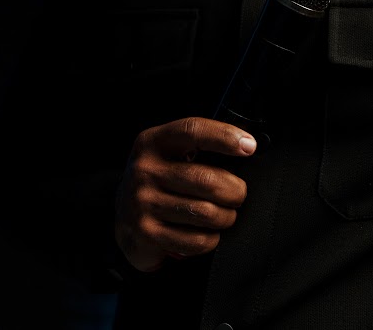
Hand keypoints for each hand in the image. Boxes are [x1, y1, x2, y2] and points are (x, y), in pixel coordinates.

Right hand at [115, 116, 256, 271]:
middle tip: (239, 194)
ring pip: (204, 212)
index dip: (225, 137)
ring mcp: (143, 203)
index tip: (249, 146)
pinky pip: (194, 240)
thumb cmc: (159, 177)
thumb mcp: (168, 151)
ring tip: (227, 214)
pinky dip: (211, 239)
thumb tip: (245, 147)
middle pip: (206, 179)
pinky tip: (210, 233)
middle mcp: (145, 170)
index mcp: (153, 141)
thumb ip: (198, 145)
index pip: (193, 131)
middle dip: (235, 190)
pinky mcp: (146, 234)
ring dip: (226, 216)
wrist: (123, 213)